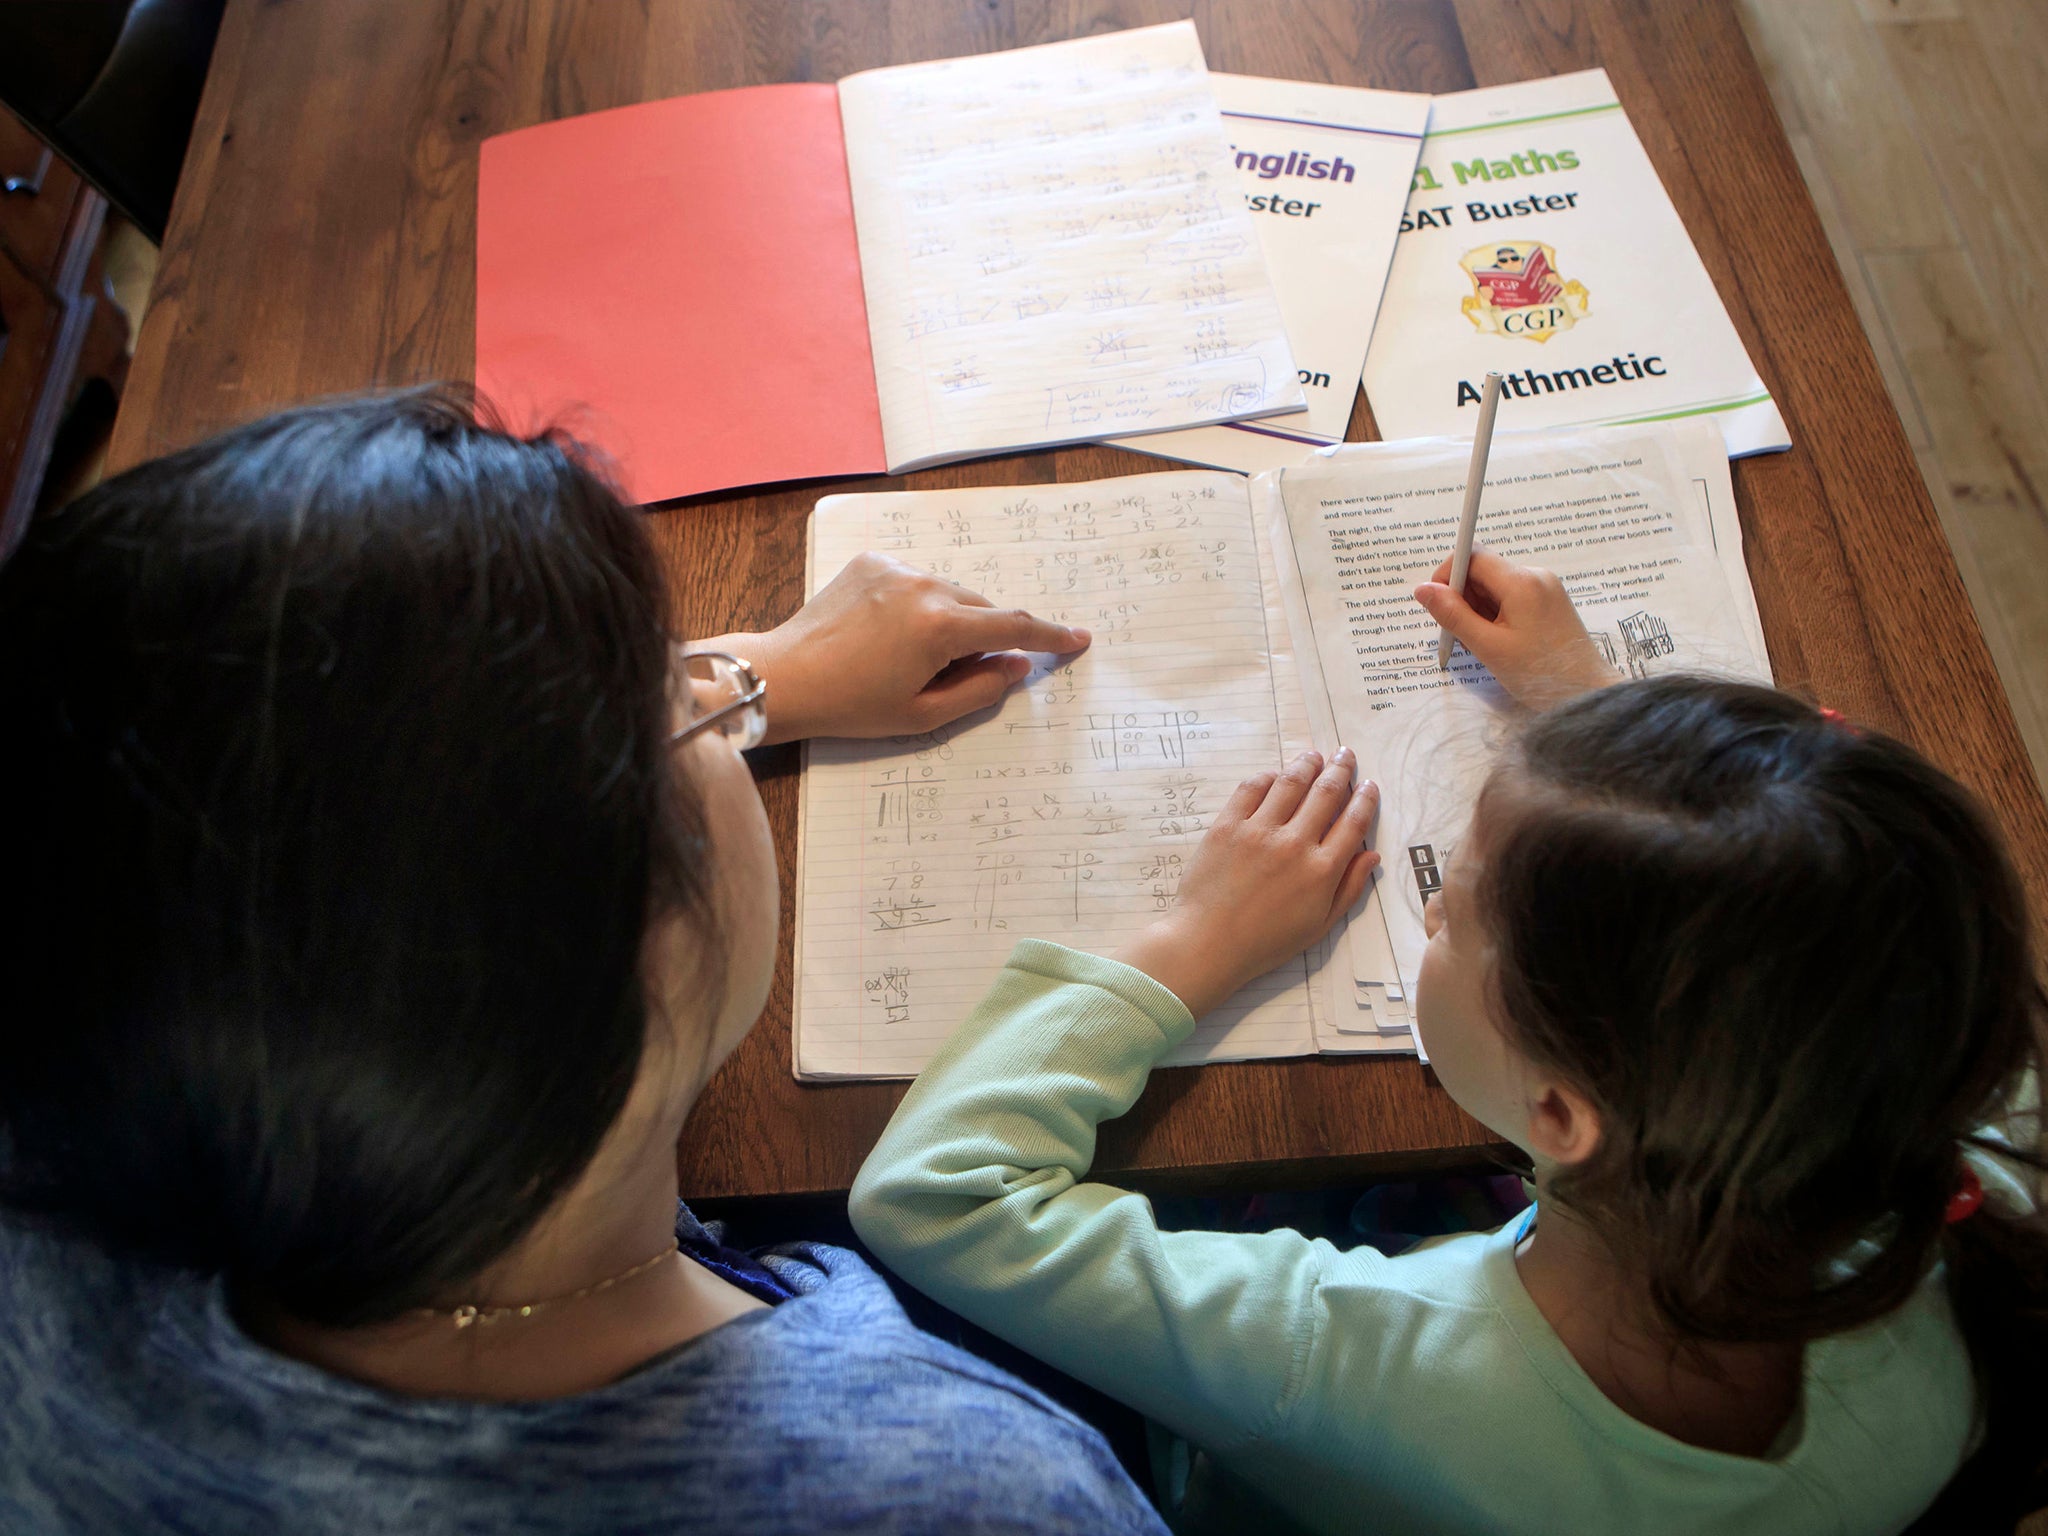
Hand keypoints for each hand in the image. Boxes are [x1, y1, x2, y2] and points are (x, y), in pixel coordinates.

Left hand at [709, 553, 1089, 743]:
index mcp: (940, 628)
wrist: (784, 676)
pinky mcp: (872, 562)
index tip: (1079, 639)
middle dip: (983, 638)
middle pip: (981, 608)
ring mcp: (896, 569)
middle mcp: (924, 587)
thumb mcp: (923, 714)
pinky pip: (916, 581)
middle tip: (953, 674)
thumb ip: (981, 689)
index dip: (1052, 636)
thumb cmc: (850, 705)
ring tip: (908, 657)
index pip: (1014, 626)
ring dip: (948, 620)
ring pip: (949, 593)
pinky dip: (918, 604)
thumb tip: (1017, 665)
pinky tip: (886, 633)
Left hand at [1117, 750, 1379, 1017]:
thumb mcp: (1319, 925)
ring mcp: (1259, 831)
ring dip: (1306, 764)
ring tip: (1314, 755)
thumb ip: (1349, 888)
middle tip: (1344, 754)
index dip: (1365, 799)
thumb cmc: (1265, 941)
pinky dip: (1268, 776)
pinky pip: (1251, 788)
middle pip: (1325, 793)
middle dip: (1339, 769)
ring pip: (1290, 783)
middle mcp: (1294, 843)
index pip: (1353, 822)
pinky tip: (1275, 774)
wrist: (1208, 942)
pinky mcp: (1227, 825)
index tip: (1368, 784)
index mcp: (1322, 870)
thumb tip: (1371, 855)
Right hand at [1414, 549, 1619, 706]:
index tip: (1437, 604)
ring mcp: (1545, 588)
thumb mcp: (1488, 646)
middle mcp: (1536, 576)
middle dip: (1464, 599)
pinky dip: (1496, 616)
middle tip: (1463, 635)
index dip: (1448, 575)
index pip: (1473, 556)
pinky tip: (1500, 642)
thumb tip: (1423, 590)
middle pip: (1484, 571)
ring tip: (1485, 645)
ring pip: (1496, 587)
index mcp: (1522, 582)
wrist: (1587, 693)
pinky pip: (1512, 598)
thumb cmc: (1540, 673)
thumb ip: (1453, 615)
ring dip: (1479, 611)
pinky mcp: (1550, 602)